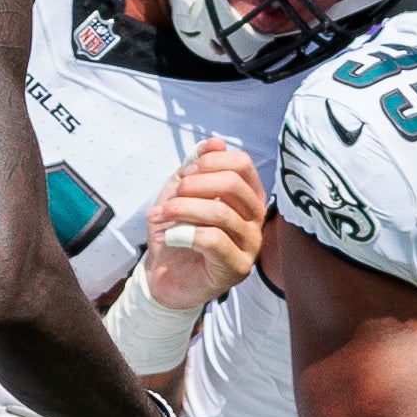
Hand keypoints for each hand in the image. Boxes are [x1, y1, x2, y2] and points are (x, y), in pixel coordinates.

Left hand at [138, 137, 264, 311]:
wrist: (164, 275)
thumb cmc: (177, 231)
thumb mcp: (181, 192)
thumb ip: (197, 166)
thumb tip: (215, 142)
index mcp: (248, 195)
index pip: (241, 164)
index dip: (208, 163)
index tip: (182, 176)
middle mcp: (256, 218)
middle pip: (233, 185)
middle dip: (193, 186)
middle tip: (170, 199)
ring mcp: (251, 244)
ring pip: (220, 213)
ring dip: (182, 211)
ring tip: (159, 217)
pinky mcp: (239, 268)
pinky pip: (214, 240)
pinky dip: (183, 234)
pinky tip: (166, 237)